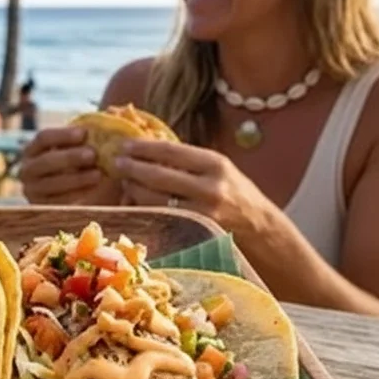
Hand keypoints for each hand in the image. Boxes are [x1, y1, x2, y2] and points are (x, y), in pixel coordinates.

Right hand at [19, 126, 110, 204]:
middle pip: (47, 160)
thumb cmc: (78, 164)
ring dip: (77, 178)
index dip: (63, 135)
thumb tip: (112, 111)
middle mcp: (26, 169)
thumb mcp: (79, 148)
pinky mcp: (41, 207)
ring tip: (99, 174)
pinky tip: (94, 189)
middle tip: (93, 155)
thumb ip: (91, 134)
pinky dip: (77, 194)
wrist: (75, 194)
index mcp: (32, 149)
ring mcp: (31, 190)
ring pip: (53, 182)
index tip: (85, 133)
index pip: (43, 137)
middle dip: (71, 157)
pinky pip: (58, 201)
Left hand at [113, 139, 273, 233]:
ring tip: (124, 181)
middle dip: (132, 168)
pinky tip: (134, 203)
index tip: (125, 144)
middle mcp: (209, 188)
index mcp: (215, 165)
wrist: (263, 231)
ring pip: (154, 200)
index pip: (170, 151)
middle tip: (115, 162)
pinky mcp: (194, 234)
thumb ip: (189, 160)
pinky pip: (159, 219)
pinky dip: (143, 210)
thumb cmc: (236, 195)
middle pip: (158, 176)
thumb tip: (148, 147)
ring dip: (133, 189)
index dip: (143, 147)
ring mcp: (201, 214)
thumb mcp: (220, 170)